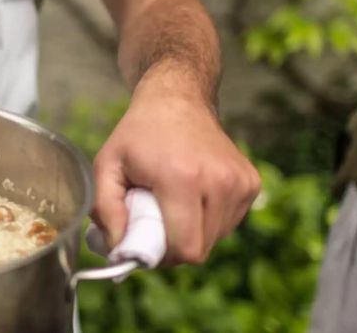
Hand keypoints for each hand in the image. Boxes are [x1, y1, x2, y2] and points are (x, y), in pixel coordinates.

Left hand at [91, 66, 259, 264]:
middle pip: (201, 249)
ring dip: (193, 232)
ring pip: (217, 238)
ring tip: (173, 204)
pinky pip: (229, 223)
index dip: (162, 256)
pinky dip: (209, 219)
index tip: (143, 241)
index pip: (186, 249)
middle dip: (174, 246)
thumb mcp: (106, 165)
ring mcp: (241, 181)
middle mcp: (219, 181)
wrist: (177, 100)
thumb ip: (104, 209)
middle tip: (154, 222)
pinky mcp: (252, 182)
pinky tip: (192, 196)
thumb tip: (118, 249)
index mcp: (182, 178)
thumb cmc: (137, 135)